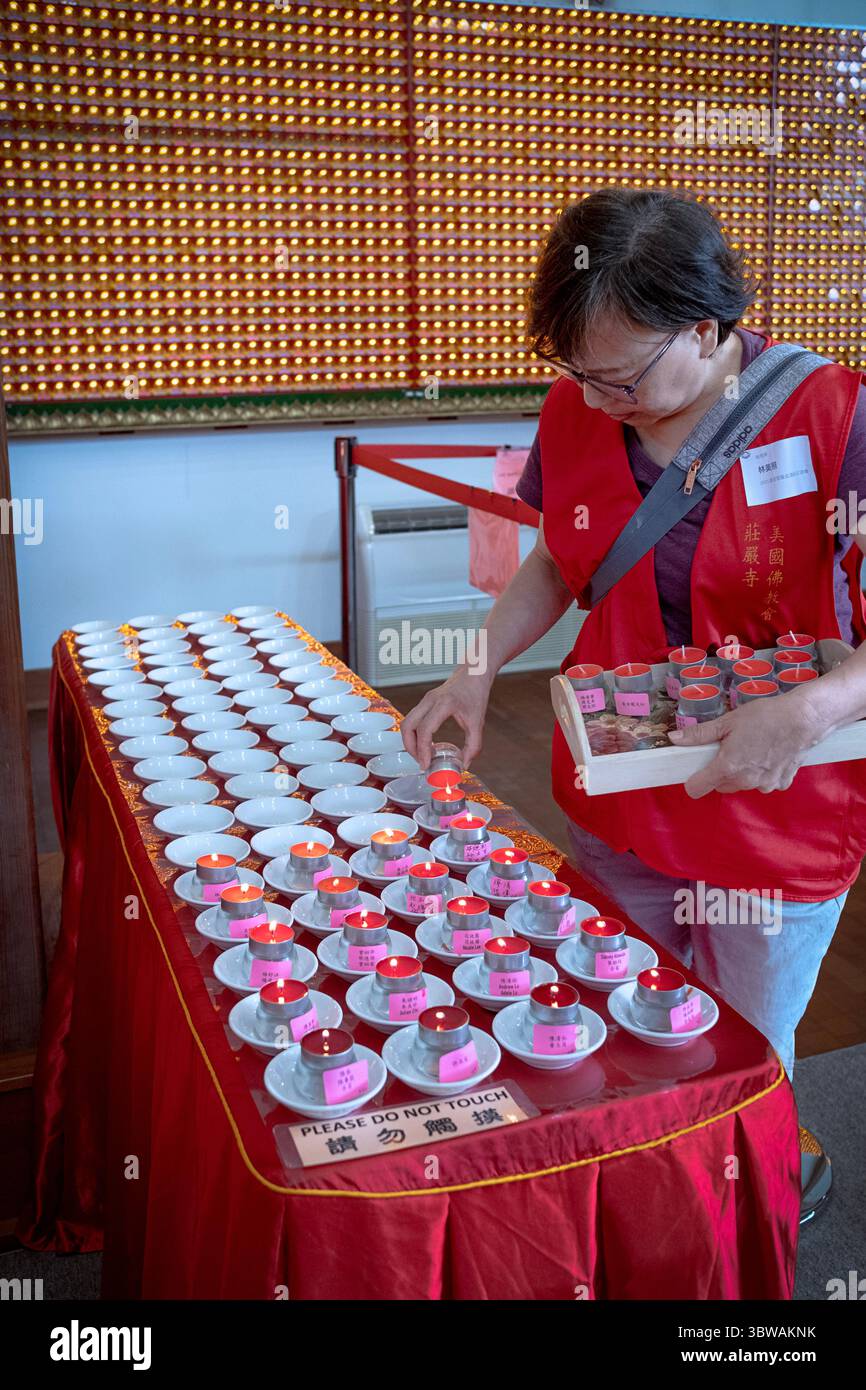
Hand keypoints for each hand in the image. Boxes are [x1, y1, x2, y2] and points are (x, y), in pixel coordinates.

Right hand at [400, 668, 491, 770]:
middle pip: (408, 726)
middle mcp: (430, 700)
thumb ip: (473, 745)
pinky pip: (412, 719)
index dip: (422, 749)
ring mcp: (425, 700)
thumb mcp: (478, 722)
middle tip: (421, 762)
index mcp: (444, 704)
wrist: (474, 673)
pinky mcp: (425, 701)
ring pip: (406, 723)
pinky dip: (414, 734)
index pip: (425, 729)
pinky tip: (425, 744)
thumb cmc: (476, 694)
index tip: (425, 764)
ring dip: (410, 741)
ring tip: (422, 755)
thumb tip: (465, 764)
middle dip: (411, 747)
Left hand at [668, 695, 827, 796]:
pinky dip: (762, 773)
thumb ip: (699, 734)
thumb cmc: (765, 717)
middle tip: (729, 749)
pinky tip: (769, 754)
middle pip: (720, 786)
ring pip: (742, 785)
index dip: (693, 779)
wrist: (804, 719)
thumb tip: (674, 739)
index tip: (696, 768)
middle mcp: (745, 781)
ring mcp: (764, 785)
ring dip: (741, 773)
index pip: (696, 789)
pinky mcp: (781, 783)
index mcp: (727, 767)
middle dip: (719, 772)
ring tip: (752, 748)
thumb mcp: (728, 721)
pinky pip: (763, 783)